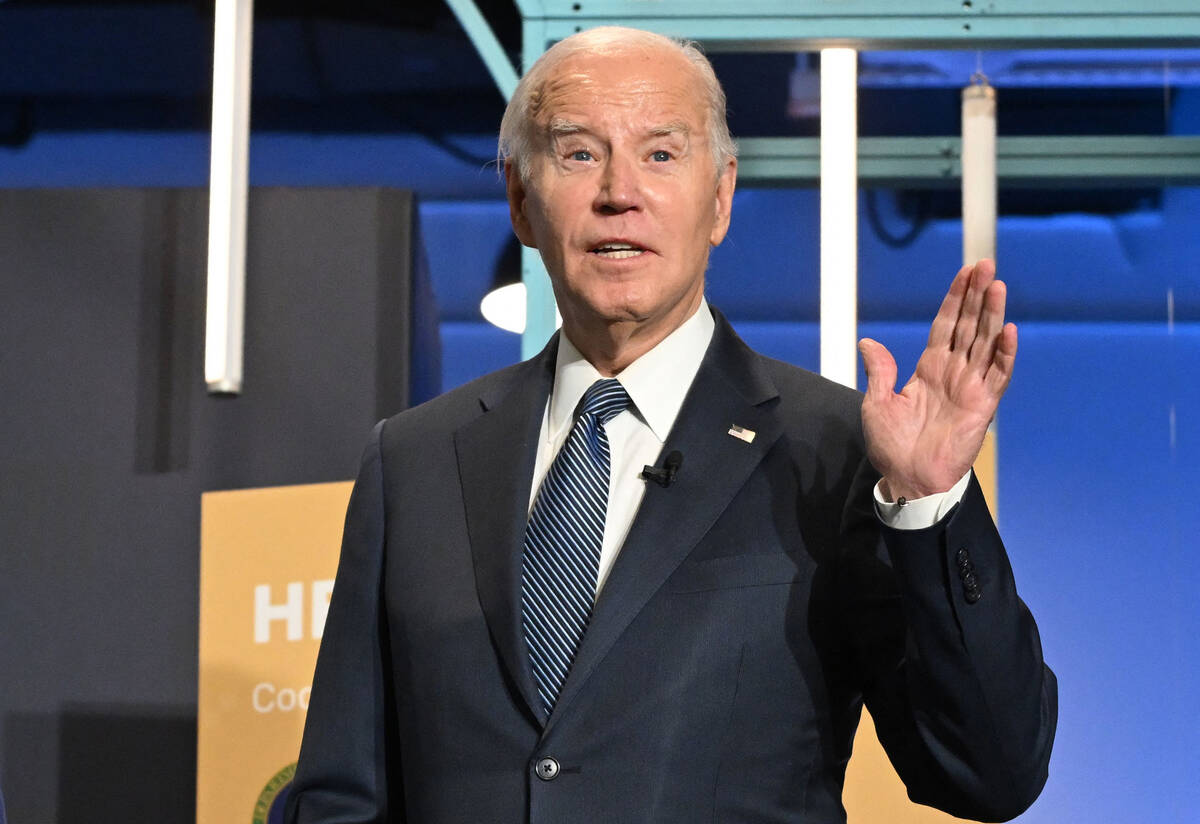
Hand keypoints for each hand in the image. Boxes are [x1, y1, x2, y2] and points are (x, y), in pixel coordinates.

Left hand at [858, 259, 1016, 500]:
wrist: (908, 479)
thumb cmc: (892, 446)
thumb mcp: (878, 404)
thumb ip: (880, 371)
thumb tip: (867, 341)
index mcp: (929, 369)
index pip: (945, 325)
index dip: (955, 299)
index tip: (965, 273)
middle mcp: (953, 372)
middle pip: (969, 325)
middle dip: (977, 295)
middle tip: (987, 264)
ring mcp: (970, 387)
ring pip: (985, 342)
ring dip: (993, 314)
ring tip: (998, 285)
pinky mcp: (983, 406)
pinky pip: (997, 376)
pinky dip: (1004, 354)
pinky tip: (1008, 331)